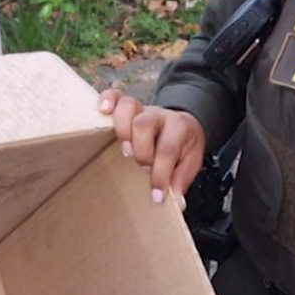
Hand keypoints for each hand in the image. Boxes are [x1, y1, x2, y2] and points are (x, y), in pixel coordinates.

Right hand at [97, 89, 206, 205]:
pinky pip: (115, 95)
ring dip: (122, 130)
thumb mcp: (191, 161)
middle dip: (140, 150)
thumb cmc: (183, 145)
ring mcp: (142, 108)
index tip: (157, 195)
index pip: (167, 148)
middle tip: (142, 167)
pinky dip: (107, 100)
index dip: (160, 174)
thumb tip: (175, 199)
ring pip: (128, 106)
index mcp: (180, 127)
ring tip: (124, 150)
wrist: (184, 123)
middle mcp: (159, 115)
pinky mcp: (128, 106)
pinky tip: (102, 112)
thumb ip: (182, 178)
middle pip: (144, 123)